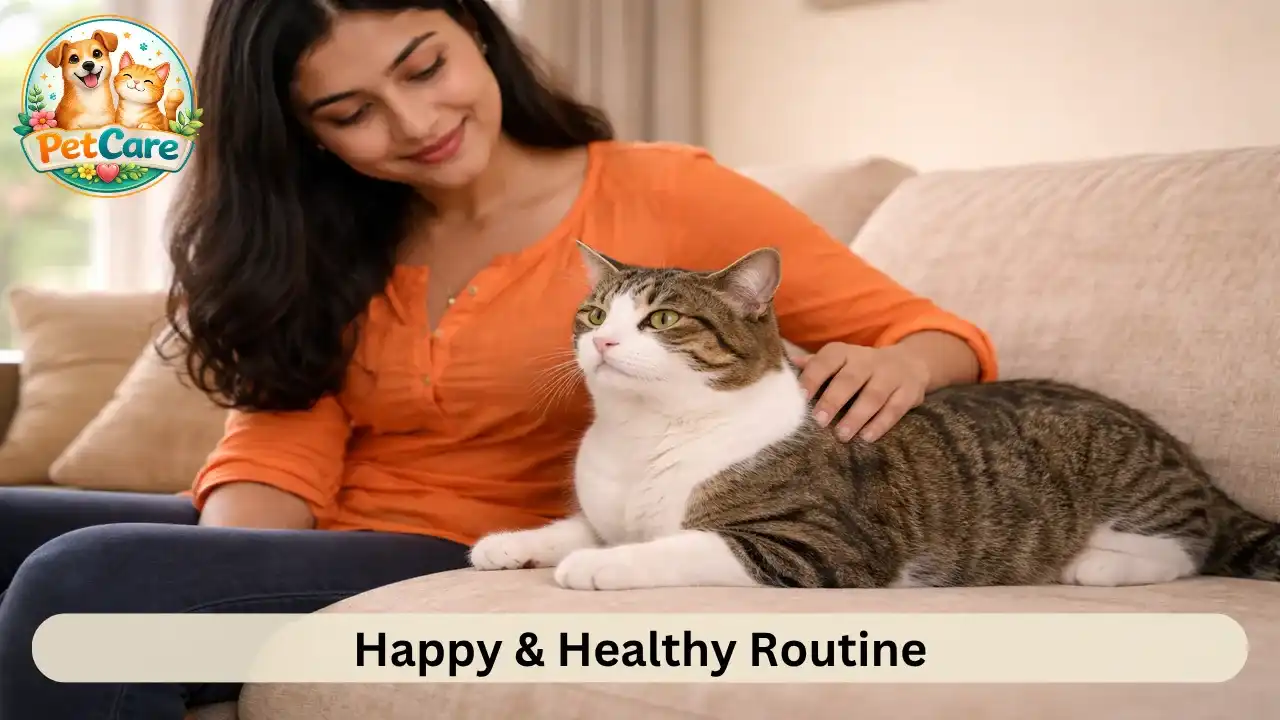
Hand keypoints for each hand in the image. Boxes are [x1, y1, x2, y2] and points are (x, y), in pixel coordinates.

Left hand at [792, 342, 929, 441]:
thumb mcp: (839, 362)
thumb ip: (815, 366)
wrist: (911, 362)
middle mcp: (868, 360)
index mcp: (845, 353)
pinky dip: (881, 424)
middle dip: (833, 399)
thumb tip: (788, 366)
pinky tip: (867, 437)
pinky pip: (895, 409)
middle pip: (850, 379)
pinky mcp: (909, 392)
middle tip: (819, 420)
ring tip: (842, 435)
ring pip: (874, 395)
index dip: (813, 377)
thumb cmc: (861, 368)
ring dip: (857, 416)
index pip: (827, 360)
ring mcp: (891, 375)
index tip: (801, 397)